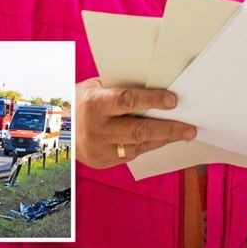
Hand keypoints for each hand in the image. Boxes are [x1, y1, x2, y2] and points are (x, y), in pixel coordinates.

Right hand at [74, 78, 196, 168]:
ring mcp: (98, 149)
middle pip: (139, 130)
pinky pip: (132, 155)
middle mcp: (95, 129)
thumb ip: (122, 89)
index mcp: (94, 103)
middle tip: (189, 128)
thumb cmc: (83, 100)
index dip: (153, 100)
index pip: (128, 101)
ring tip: (183, 134)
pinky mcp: (102, 162)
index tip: (173, 101)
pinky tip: (162, 140)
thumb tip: (158, 85)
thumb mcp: (97, 88)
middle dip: (168, 129)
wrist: (57, 128)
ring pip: (139, 146)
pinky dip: (149, 146)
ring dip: (163, 140)